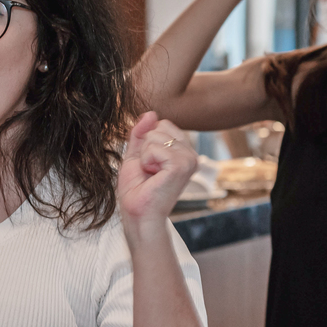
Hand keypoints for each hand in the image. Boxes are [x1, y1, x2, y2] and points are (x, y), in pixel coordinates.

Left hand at [117, 112, 196, 238]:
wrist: (137, 213)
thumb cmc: (137, 189)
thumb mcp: (135, 155)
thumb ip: (140, 133)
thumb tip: (150, 113)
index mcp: (182, 151)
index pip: (161, 124)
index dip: (145, 141)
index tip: (147, 163)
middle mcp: (190, 154)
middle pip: (159, 126)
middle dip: (144, 147)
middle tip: (148, 170)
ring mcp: (189, 159)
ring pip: (156, 136)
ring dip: (144, 155)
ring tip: (151, 174)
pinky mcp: (182, 165)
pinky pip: (155, 147)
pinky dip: (146, 160)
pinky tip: (153, 176)